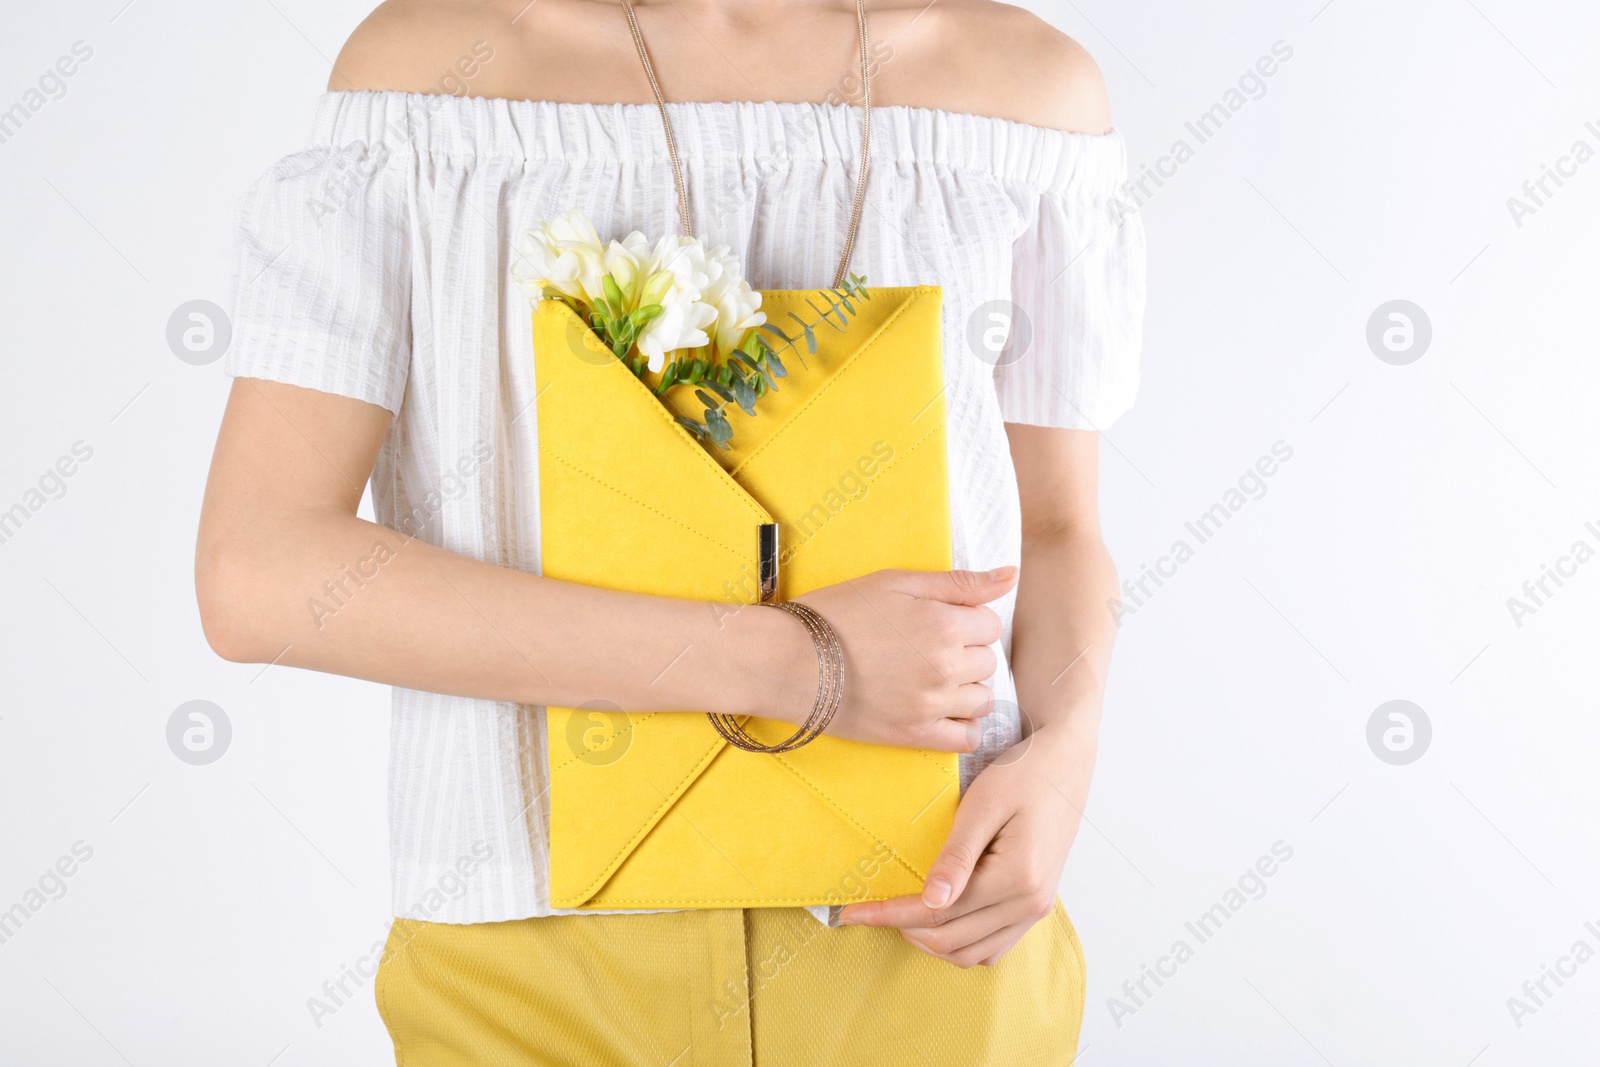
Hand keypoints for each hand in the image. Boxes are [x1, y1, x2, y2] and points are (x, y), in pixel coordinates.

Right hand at [783, 567, 1016, 751]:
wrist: (790, 661)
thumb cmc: (839, 614)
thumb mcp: (896, 581)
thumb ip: (958, 582)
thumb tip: (1010, 576)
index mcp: (945, 624)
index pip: (990, 624)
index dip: (966, 620)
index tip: (938, 622)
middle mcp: (946, 667)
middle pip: (987, 661)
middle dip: (965, 652)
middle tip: (925, 648)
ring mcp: (932, 705)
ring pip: (983, 700)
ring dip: (966, 688)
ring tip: (930, 678)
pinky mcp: (915, 735)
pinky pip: (967, 738)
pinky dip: (962, 726)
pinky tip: (940, 711)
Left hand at [836, 721, 1094, 966]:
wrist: (1065, 762)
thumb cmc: (1024, 773)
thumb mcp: (984, 805)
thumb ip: (957, 856)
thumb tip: (930, 901)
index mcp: (1016, 878)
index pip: (938, 913)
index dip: (890, 915)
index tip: (851, 912)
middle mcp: (1030, 903)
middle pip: (952, 940)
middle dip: (903, 930)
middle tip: (869, 910)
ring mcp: (1036, 909)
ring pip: (973, 954)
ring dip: (931, 942)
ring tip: (899, 915)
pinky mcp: (1035, 905)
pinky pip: (993, 946)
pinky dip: (961, 942)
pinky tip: (938, 918)